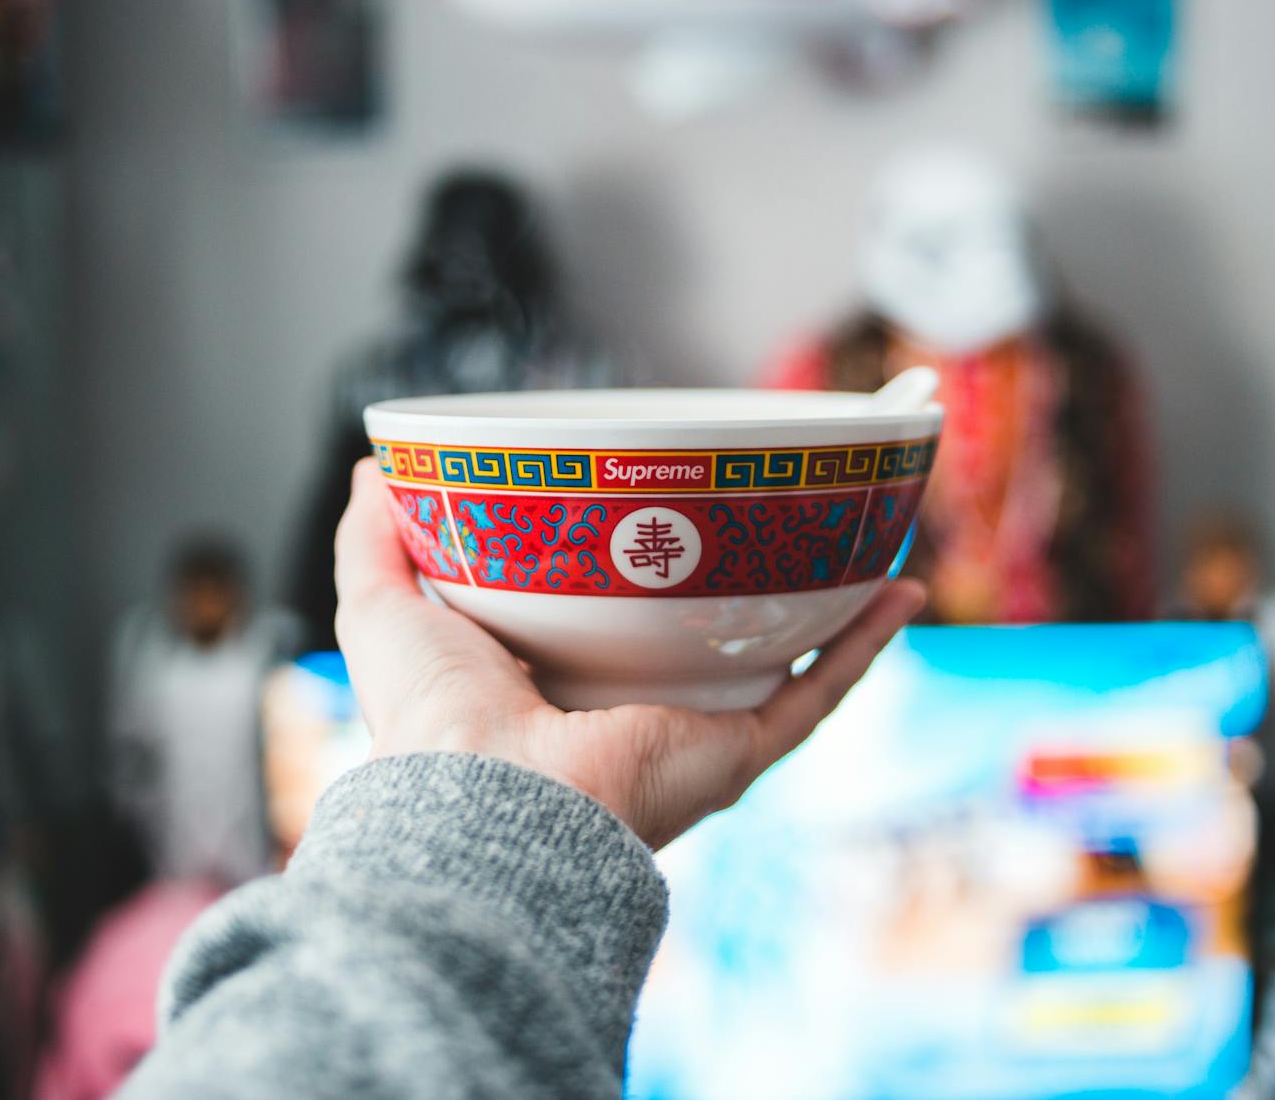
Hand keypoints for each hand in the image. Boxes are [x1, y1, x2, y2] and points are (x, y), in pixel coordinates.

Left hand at [335, 461, 924, 847]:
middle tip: (776, 515)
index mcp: (557, 684)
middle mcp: (633, 711)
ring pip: (784, 665)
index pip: (613, 623)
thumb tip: (377, 472)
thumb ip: (374, 541)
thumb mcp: (383, 609)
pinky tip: (900, 591)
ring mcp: (694, 733)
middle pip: (711, 641)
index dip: (643, 570)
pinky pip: (818, 696)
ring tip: (865, 542)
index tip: (664, 511)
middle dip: (750, 586)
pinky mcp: (736, 753)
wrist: (483, 801)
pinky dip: (865, 646)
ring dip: (832, 611)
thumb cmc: (429, 721)